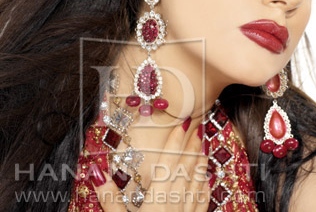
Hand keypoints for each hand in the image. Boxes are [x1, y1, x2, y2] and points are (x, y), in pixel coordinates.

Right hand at [91, 123, 210, 210]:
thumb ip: (109, 198)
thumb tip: (95, 172)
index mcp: (157, 199)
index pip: (168, 163)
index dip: (175, 142)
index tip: (182, 124)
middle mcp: (175, 203)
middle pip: (185, 168)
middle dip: (191, 146)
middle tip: (197, 126)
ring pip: (196, 182)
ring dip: (200, 162)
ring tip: (204, 145)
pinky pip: (201, 202)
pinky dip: (204, 187)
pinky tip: (207, 180)